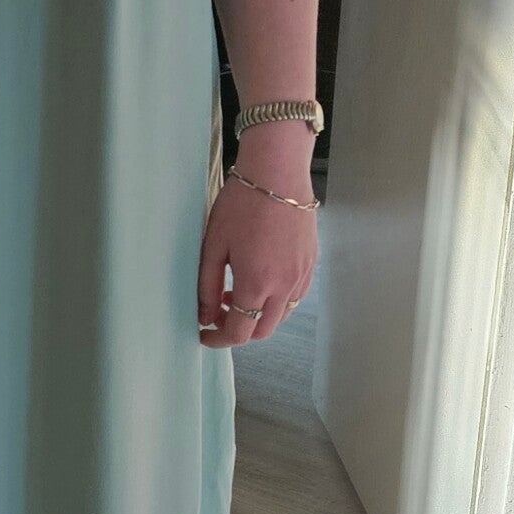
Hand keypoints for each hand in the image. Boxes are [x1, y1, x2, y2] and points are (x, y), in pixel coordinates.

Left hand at [198, 127, 317, 347]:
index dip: (218, 340)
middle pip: (262, 330)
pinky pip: (295, 297)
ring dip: (257, 315)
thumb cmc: (241, 204)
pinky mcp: (311, 264)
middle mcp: (285, 286)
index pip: (239, 332)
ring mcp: (302, 275)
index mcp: (257, 283)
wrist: (277, 173)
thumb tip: (204, 316)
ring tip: (236, 292)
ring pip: (281, 316)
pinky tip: (260, 281)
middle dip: (238, 330)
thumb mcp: (214, 245)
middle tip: (217, 312)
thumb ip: (208, 286)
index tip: (203, 334)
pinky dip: (276, 301)